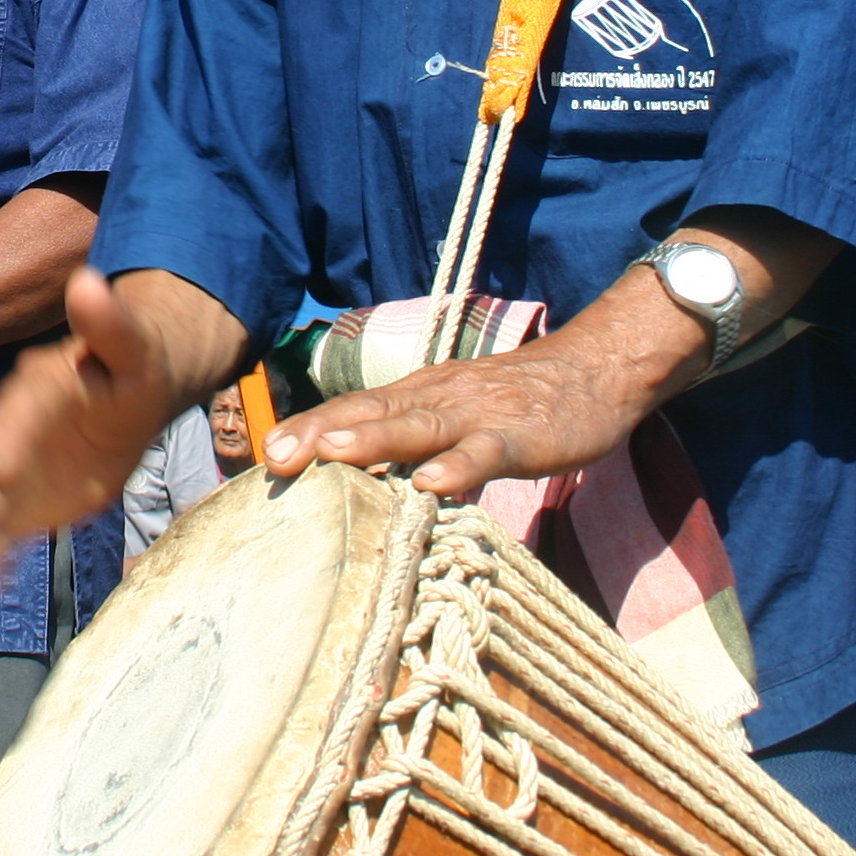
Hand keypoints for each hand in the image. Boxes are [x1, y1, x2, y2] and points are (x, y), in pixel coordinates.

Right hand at [0, 265, 244, 588]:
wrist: (133, 390)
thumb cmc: (129, 366)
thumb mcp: (129, 344)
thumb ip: (108, 324)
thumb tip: (88, 282)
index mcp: (36, 389)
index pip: (14, 413)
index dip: (5, 438)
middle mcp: (17, 430)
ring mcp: (19, 466)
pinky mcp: (28, 498)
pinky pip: (5, 526)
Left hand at [259, 279, 693, 495]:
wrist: (593, 370)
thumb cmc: (515, 402)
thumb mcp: (453, 413)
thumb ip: (409, 440)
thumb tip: (356, 477)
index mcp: (417, 396)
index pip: (353, 410)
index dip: (310, 429)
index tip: (262, 453)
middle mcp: (436, 399)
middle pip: (371, 415)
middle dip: (320, 435)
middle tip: (272, 457)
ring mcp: (477, 416)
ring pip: (418, 427)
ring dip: (374, 441)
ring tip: (331, 456)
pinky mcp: (519, 437)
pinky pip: (485, 452)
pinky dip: (459, 467)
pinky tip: (433, 485)